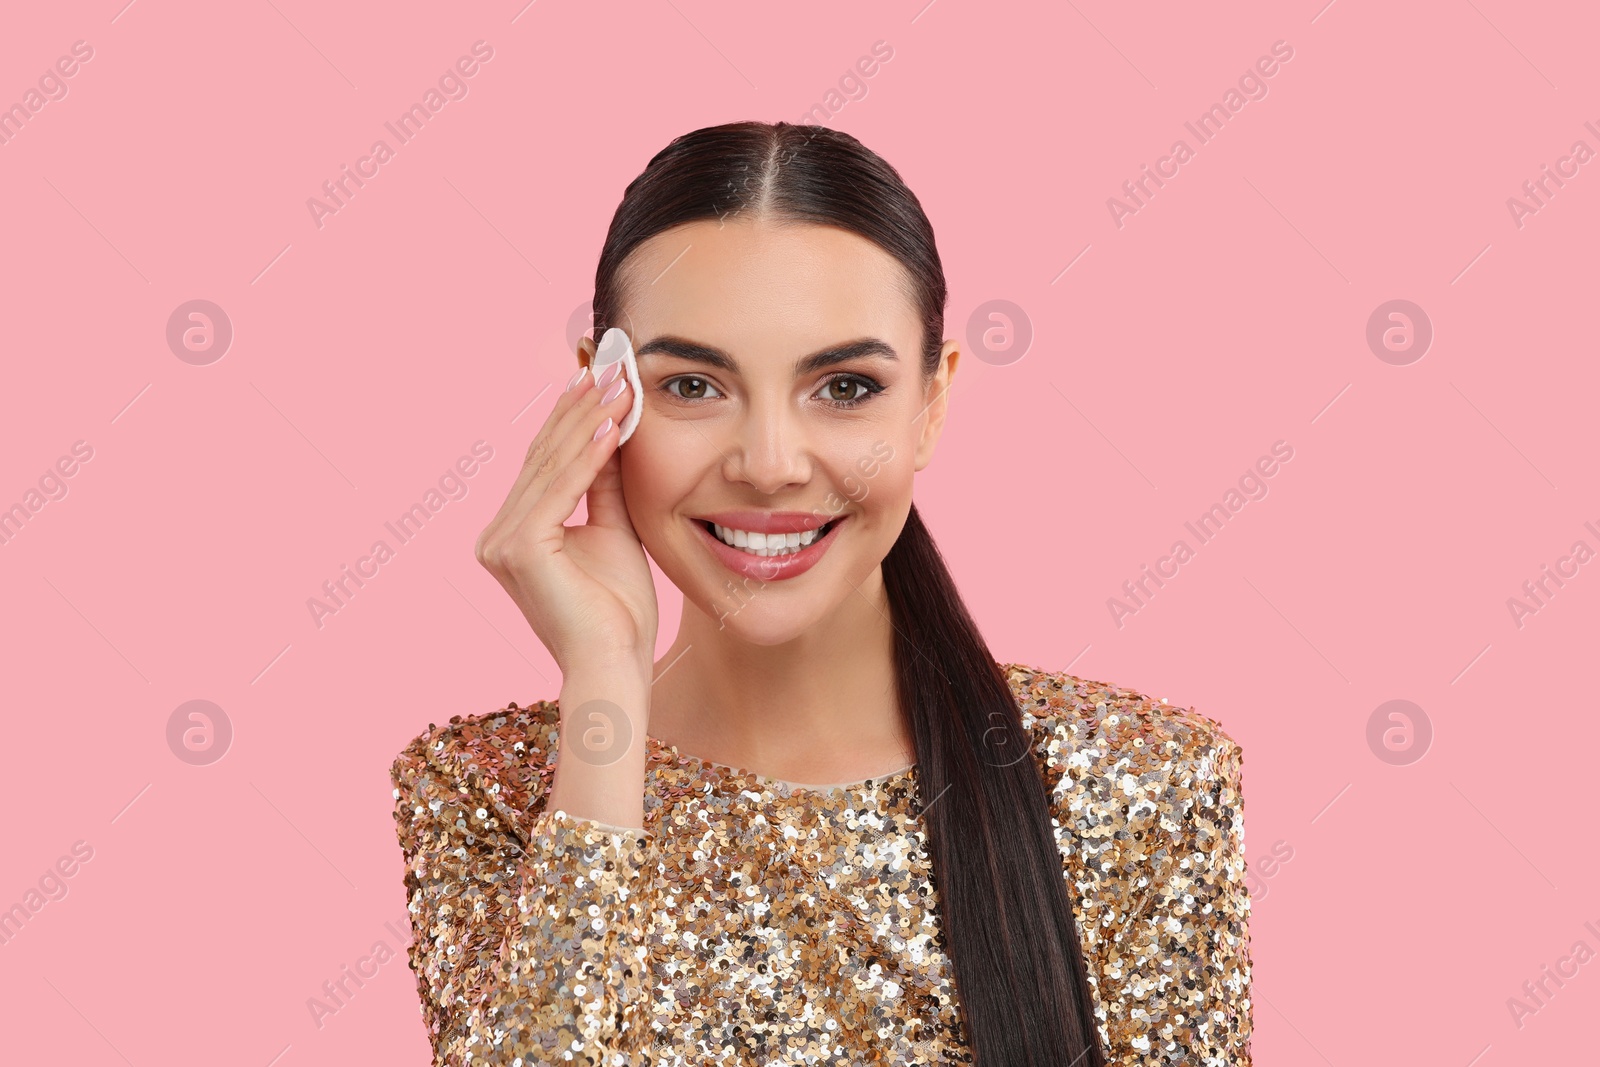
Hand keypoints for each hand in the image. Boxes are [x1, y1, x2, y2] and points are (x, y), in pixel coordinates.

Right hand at [474, 350, 657, 677]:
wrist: (615, 662)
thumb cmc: (619, 612)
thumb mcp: (613, 530)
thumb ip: (603, 484)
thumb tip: (610, 428)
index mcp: (513, 533)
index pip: (546, 462)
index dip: (573, 417)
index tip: (601, 376)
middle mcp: (496, 535)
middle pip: (544, 457)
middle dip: (580, 407)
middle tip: (611, 364)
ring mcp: (501, 542)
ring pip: (552, 466)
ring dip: (589, 420)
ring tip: (620, 382)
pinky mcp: (518, 549)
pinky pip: (560, 489)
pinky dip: (588, 454)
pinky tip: (613, 424)